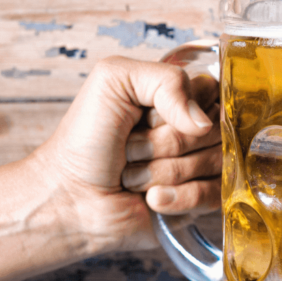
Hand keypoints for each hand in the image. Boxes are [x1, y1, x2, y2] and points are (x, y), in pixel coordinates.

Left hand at [35, 56, 220, 253]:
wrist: (68, 196)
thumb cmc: (85, 139)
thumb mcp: (113, 81)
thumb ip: (165, 79)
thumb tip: (203, 122)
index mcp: (180, 97)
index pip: (211, 92)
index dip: (178, 107)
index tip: (145, 116)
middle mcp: (195, 129)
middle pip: (212, 130)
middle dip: (163, 143)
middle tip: (131, 148)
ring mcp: (202, 165)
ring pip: (212, 163)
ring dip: (162, 172)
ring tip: (134, 174)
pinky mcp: (201, 200)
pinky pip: (211, 195)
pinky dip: (176, 197)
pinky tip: (151, 198)